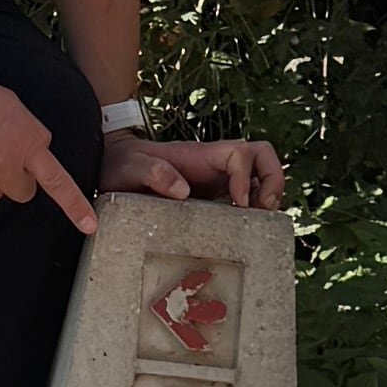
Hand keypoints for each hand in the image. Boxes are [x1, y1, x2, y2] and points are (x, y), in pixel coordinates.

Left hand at [106, 132, 289, 207]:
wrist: (114, 167)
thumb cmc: (122, 164)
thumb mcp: (131, 166)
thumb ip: (152, 172)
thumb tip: (181, 189)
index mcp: (202, 155)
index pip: (241, 153)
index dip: (246, 176)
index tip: (239, 205)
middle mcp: (216, 165)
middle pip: (263, 156)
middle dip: (272, 180)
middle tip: (264, 211)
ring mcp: (218, 180)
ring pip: (259, 176)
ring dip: (268, 196)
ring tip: (259, 224)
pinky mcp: (214, 198)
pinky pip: (246, 198)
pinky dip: (254, 212)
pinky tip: (243, 232)